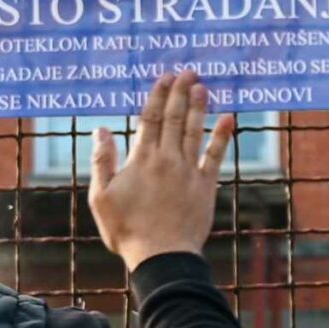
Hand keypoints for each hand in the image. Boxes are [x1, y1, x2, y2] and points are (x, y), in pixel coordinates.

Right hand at [89, 70, 237, 266]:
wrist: (161, 256)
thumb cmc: (127, 230)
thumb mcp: (101, 197)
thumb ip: (102, 161)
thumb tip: (101, 130)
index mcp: (140, 160)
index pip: (150, 119)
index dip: (157, 96)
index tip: (164, 77)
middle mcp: (166, 159)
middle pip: (174, 119)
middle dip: (180, 93)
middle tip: (188, 71)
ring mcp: (188, 172)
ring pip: (194, 131)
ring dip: (199, 107)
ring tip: (203, 86)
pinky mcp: (205, 186)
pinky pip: (215, 156)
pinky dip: (221, 137)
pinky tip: (228, 119)